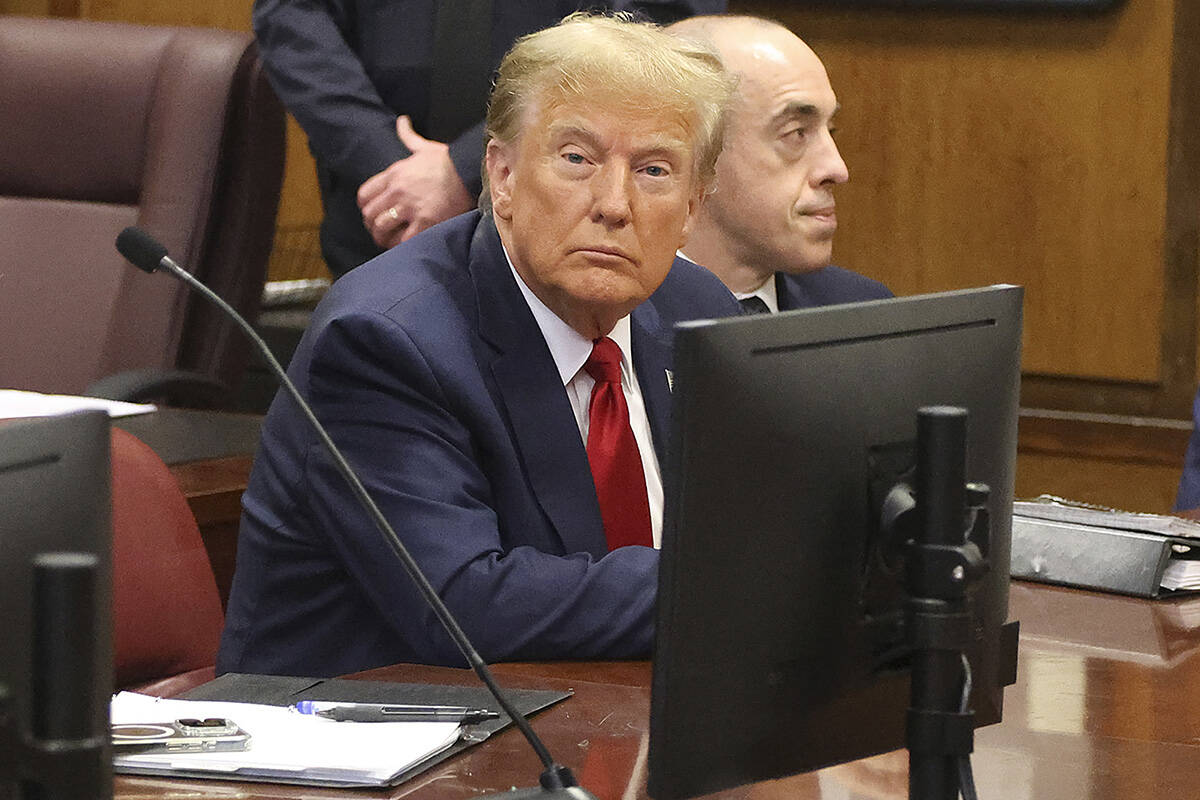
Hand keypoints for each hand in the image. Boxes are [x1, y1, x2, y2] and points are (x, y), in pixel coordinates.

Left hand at [358, 116, 474, 248]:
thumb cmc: (449, 163)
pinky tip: (406, 244)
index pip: (364, 195)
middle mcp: (398, 191)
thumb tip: (402, 121)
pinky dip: (401, 245)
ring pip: (382, 228)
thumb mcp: (425, 147)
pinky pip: (403, 241)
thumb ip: (408, 137)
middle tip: (381, 231)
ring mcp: (410, 208)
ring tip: (391, 241)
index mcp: (394, 174)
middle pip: (370, 214)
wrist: (471, 173)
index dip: (366, 207)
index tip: (374, 213)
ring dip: (384, 238)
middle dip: (373, 225)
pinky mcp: (425, 223)